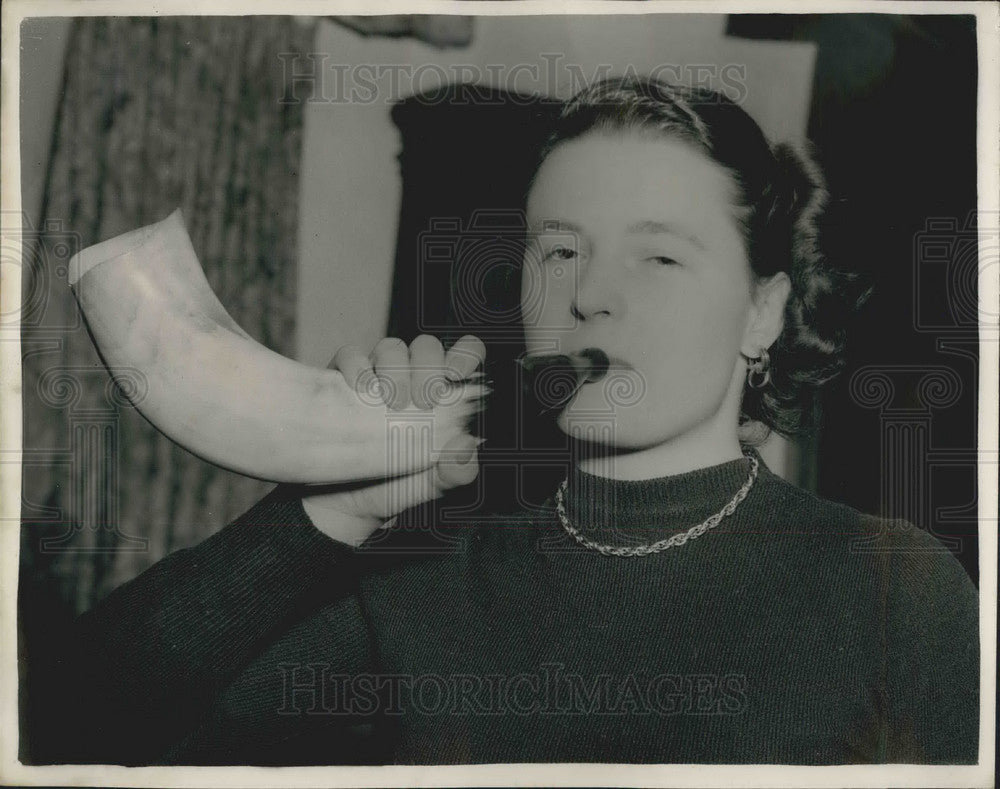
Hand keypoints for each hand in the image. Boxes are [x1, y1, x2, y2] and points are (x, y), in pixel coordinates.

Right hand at [300, 334, 486, 544]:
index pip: (463, 356)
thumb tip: (467, 448)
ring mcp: (377, 377)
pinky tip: (360, 389)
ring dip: (396, 368)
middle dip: (430, 367)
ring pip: (391, 347)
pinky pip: (350, 355)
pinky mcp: (343, 379)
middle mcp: (412, 380)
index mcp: (442, 398)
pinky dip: (356, 367)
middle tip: (425, 401)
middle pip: (426, 347)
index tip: (458, 375)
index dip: (465, 354)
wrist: (345, 505)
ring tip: (392, 402)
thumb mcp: (431, 485)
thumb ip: (455, 471)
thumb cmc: (395, 488)